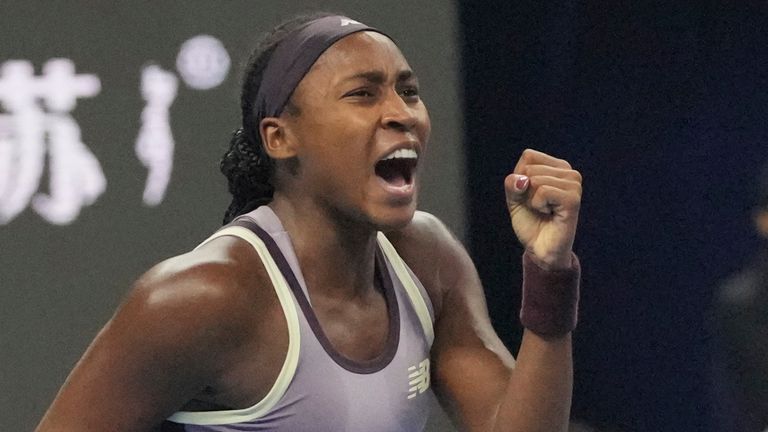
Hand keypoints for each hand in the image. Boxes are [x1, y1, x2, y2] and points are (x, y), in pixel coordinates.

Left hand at [504, 149, 581, 268]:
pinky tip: (549, 214)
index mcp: (558, 167)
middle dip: (525, 191)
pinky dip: (538, 205)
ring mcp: (574, 185)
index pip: (529, 156)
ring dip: (532, 200)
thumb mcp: (514, 198)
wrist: (540, 249)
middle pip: (530, 168)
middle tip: (538, 207)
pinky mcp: (573, 199)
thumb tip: (522, 180)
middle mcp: (570, 173)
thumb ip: (512, 183)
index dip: (520, 178)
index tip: (530, 196)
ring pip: (536, 179)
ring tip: (545, 211)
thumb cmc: (531, 222)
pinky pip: (543, 191)